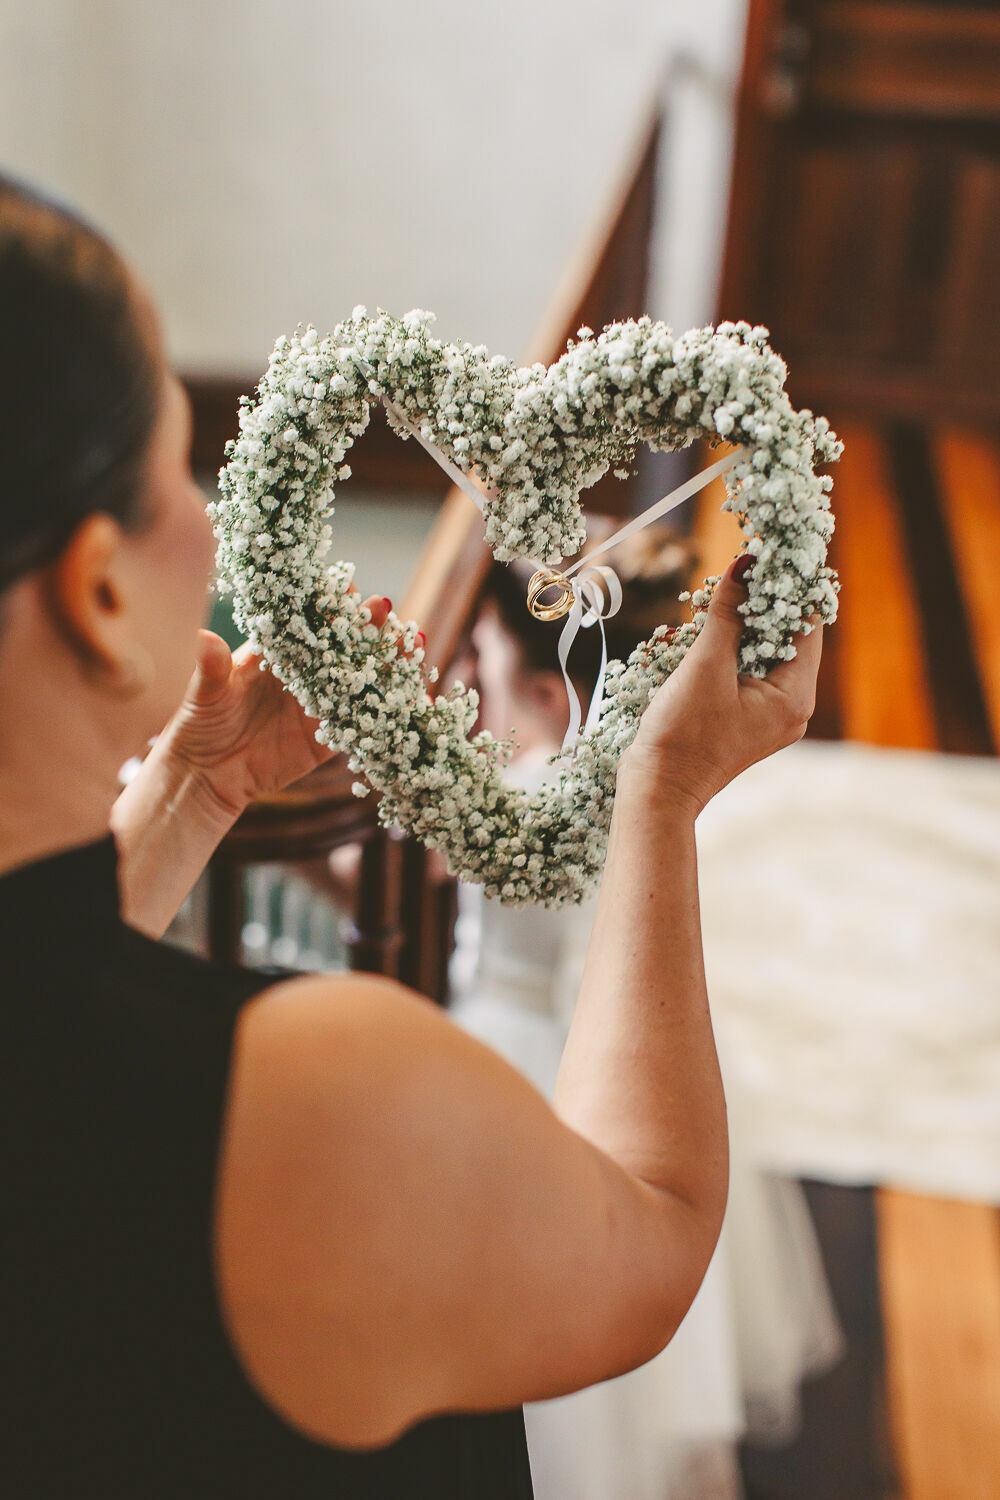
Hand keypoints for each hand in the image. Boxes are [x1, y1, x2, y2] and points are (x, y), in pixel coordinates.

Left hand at [156, 594, 400, 823]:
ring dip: (387, 661)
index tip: (344, 588)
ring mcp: (321, 702)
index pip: (306, 618)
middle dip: (366, 625)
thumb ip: (212, 668)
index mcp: (277, 651)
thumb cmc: (202, 724)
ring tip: (413, 644)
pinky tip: (414, 697)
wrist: (209, 776)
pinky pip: (363, 722)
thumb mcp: (207, 694)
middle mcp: (304, 672)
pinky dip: (387, 711)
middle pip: (342, 643)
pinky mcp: (330, 736)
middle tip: (385, 609)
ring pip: (360, 678)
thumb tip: (203, 638)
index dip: (327, 601)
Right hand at [620, 557, 822, 816]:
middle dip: (759, 604)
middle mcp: (791, 706)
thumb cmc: (682, 734)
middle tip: (738, 571)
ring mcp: (768, 715)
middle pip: (786, 638)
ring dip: (738, 626)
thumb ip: (728, 613)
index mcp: (795, 696)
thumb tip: (746, 563)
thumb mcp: (705, 666)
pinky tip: (698, 636)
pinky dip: (726, 650)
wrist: (656, 789)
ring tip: (714, 601)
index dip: (791, 587)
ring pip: (762, 653)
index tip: (773, 553)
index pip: (807, 626)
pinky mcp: (744, 718)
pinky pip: (744, 672)